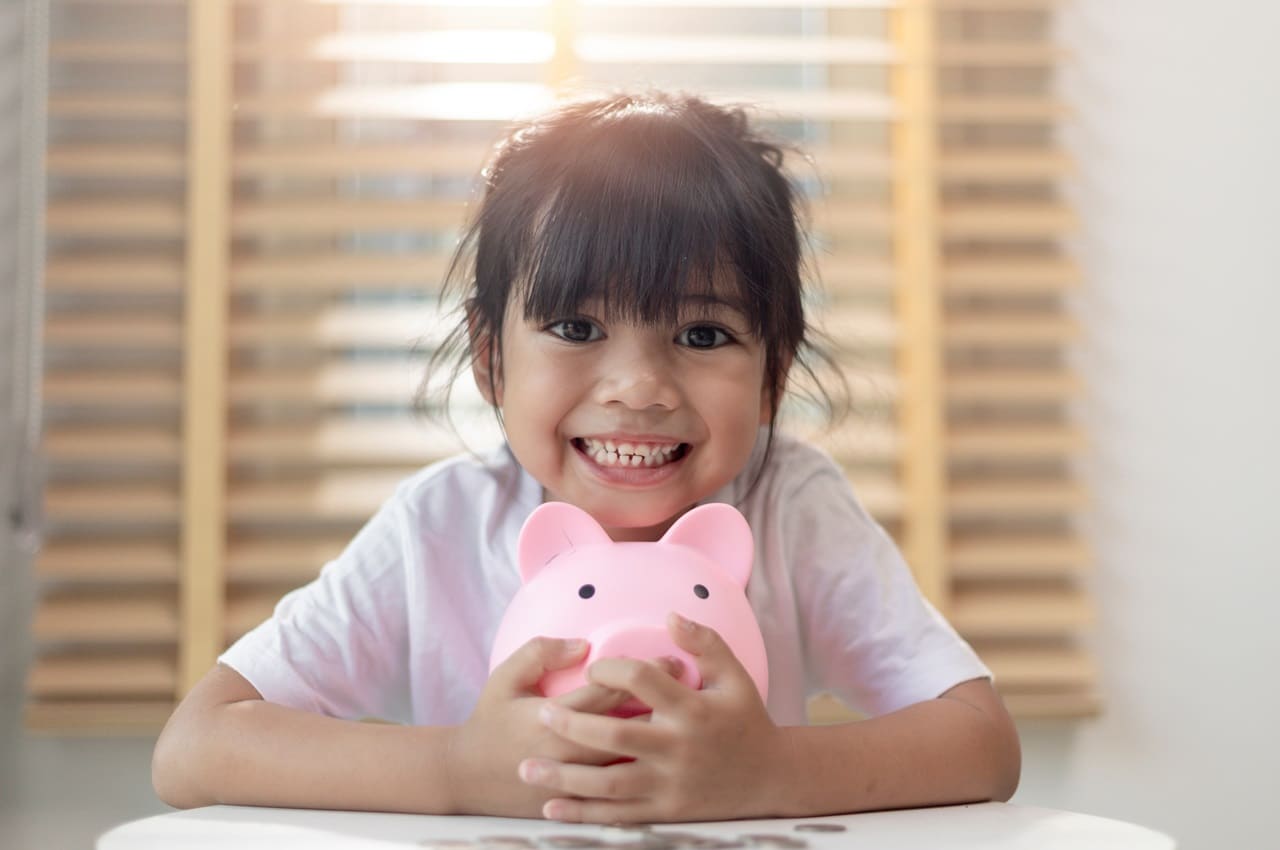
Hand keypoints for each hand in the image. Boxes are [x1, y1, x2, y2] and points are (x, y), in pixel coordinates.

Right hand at [448, 636, 678, 817]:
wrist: (467, 777)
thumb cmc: (490, 720)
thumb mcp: (506, 678)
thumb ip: (541, 653)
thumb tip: (583, 644)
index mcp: (553, 719)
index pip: (610, 694)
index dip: (645, 675)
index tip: (674, 660)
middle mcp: (570, 753)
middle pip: (630, 727)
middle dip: (664, 705)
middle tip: (692, 690)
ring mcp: (575, 782)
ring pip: (631, 761)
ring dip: (660, 739)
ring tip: (688, 720)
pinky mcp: (577, 803)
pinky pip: (621, 790)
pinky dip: (646, 772)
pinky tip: (666, 756)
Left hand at [518, 613, 786, 823]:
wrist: (771, 777)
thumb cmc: (747, 719)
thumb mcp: (734, 676)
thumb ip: (705, 643)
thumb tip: (670, 616)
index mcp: (692, 709)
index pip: (643, 683)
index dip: (612, 671)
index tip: (592, 668)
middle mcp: (678, 748)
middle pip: (615, 737)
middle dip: (573, 726)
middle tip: (541, 715)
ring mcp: (670, 784)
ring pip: (609, 783)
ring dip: (565, 776)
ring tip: (528, 766)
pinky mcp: (665, 810)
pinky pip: (618, 815)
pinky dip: (584, 813)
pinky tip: (552, 807)